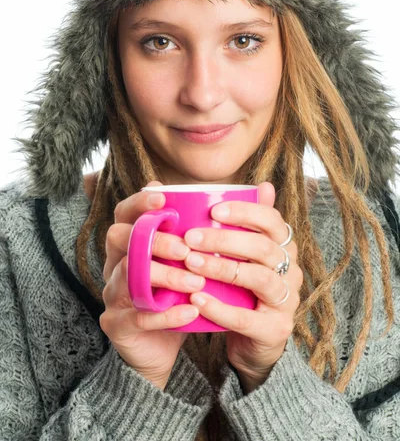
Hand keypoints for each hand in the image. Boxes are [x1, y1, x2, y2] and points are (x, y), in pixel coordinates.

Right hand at [100, 181, 203, 389]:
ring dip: (166, 277)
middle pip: (120, 239)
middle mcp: (115, 265)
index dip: (138, 203)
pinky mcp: (117, 325)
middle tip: (186, 250)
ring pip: (130, 277)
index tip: (163, 198)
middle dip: (155, 241)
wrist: (160, 347)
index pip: (123, 214)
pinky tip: (191, 312)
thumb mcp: (187, 263)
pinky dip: (167, 314)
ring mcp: (112, 295)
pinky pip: (138, 317)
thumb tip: (257, 192)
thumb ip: (204, 233)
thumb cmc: (177, 295)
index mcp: (129, 245)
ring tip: (196, 283)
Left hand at [183, 182, 302, 391]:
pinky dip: (220, 308)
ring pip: (258, 278)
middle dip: (225, 239)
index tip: (213, 209)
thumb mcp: (247, 256)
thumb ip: (250, 223)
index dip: (245, 212)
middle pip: (262, 248)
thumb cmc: (245, 290)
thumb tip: (263, 184)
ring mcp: (286, 301)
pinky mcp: (275, 330)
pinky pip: (247, 318)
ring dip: (221, 268)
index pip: (272, 221)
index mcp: (284, 248)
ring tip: (191, 263)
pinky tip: (196, 298)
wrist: (254, 343)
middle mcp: (291, 271)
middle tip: (191, 237)